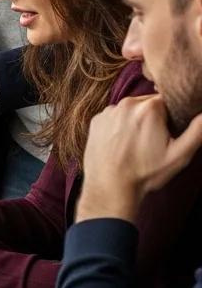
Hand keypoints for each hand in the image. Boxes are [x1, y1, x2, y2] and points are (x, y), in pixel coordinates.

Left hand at [78, 95, 201, 222]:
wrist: (109, 187)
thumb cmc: (145, 172)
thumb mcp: (179, 155)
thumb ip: (197, 131)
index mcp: (149, 108)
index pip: (167, 101)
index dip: (171, 116)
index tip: (168, 132)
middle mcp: (126, 104)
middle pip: (148, 104)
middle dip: (154, 118)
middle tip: (153, 141)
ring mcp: (108, 111)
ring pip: (130, 110)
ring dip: (135, 121)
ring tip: (136, 144)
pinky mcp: (95, 120)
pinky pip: (113, 117)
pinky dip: (119, 126)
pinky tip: (121, 144)